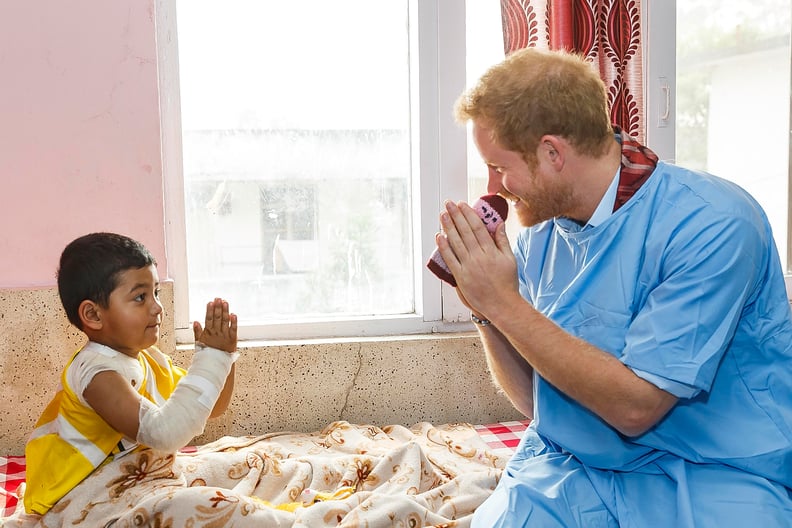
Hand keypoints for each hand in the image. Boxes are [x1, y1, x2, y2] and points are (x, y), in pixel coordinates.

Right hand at [192, 298, 237, 352]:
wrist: (216, 365)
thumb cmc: (207, 354)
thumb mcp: (199, 343)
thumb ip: (197, 332)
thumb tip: (195, 321)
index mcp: (208, 333)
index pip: (208, 319)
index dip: (209, 310)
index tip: (210, 302)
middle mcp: (217, 334)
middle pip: (217, 318)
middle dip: (218, 308)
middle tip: (218, 298)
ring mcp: (225, 336)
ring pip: (225, 321)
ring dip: (225, 311)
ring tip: (225, 302)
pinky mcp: (233, 339)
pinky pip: (234, 329)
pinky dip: (234, 322)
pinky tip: (233, 314)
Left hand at [436, 200, 519, 319]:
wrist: (502, 305)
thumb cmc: (507, 283)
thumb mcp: (510, 259)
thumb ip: (503, 241)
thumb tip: (499, 224)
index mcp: (491, 251)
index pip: (478, 227)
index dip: (468, 214)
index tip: (462, 204)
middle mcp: (479, 257)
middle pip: (465, 232)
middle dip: (456, 215)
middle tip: (448, 204)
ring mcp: (468, 267)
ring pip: (456, 242)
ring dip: (448, 227)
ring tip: (443, 215)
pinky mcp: (461, 277)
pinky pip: (450, 259)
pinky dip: (444, 248)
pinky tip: (439, 237)